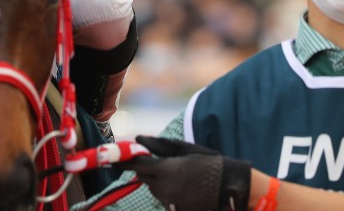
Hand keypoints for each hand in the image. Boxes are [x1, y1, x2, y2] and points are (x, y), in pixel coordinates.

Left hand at [120, 135, 251, 210]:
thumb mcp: (185, 150)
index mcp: (166, 170)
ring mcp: (171, 202)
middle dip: (146, 171)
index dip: (123, 162)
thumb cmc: (209, 163)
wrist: (231, 187)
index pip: (137, 166)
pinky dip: (168, 192)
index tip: (112, 159)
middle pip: (144, 179)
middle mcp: (165, 188)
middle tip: (158, 164)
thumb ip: (159, 146)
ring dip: (158, 182)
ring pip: (154, 190)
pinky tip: (184, 187)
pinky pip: (165, 200)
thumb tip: (138, 141)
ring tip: (179, 176)